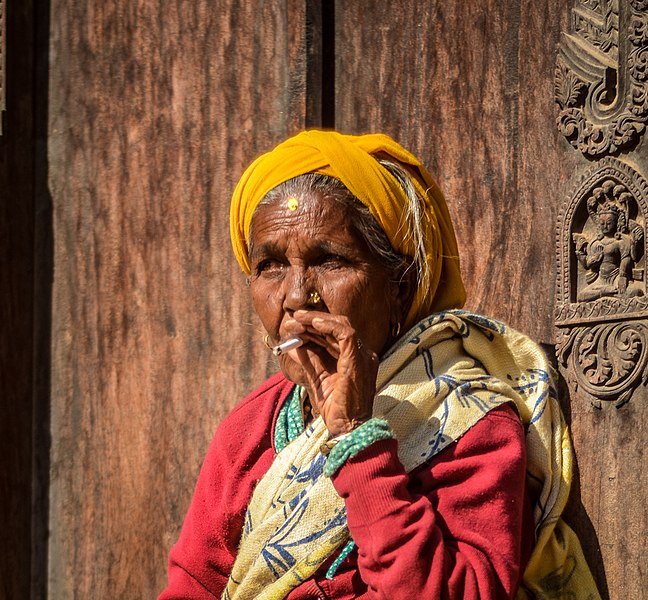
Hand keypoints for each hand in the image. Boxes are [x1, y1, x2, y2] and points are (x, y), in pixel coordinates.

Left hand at [284, 310, 378, 436]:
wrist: (347, 428)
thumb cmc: (335, 409)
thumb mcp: (317, 378)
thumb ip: (308, 360)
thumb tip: (291, 346)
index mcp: (354, 358)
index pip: (333, 336)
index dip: (312, 329)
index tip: (293, 327)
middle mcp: (362, 354)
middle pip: (337, 327)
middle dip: (312, 321)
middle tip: (292, 319)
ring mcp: (363, 355)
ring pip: (341, 325)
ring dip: (316, 320)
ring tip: (297, 319)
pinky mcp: (359, 359)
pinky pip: (345, 333)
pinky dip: (329, 325)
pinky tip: (313, 323)